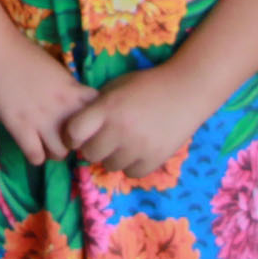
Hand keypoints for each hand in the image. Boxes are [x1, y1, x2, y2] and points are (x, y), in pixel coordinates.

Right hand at [0, 37, 99, 167]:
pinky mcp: (19, 127)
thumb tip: (71, 102)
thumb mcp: (54, 68)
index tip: (83, 124)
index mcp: (72, 89)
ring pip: (61, 154)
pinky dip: (35, 155)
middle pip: (82, 140)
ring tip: (46, 144)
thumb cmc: (21, 52)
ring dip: (54, 152)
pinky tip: (30, 145)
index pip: (98, 115)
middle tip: (63, 137)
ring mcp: (41, 118)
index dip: (92, 123)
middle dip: (74, 142)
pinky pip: (36, 157)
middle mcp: (61, 107)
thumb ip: (66, 87)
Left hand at [62, 66, 211, 178]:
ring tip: (123, 143)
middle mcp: (120, 129)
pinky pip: (131, 173)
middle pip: (90, 153)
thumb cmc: (146, 85)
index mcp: (107, 108)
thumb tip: (79, 127)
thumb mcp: (116, 87)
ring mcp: (138, 146)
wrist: (185, 90)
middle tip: (102, 139)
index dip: (72, 136)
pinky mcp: (155, 159)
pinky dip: (131, 164)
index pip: (74, 132)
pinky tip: (137, 151)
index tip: (77, 135)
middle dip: (93, 147)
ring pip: (110, 166)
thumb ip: (97, 106)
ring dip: (112, 157)